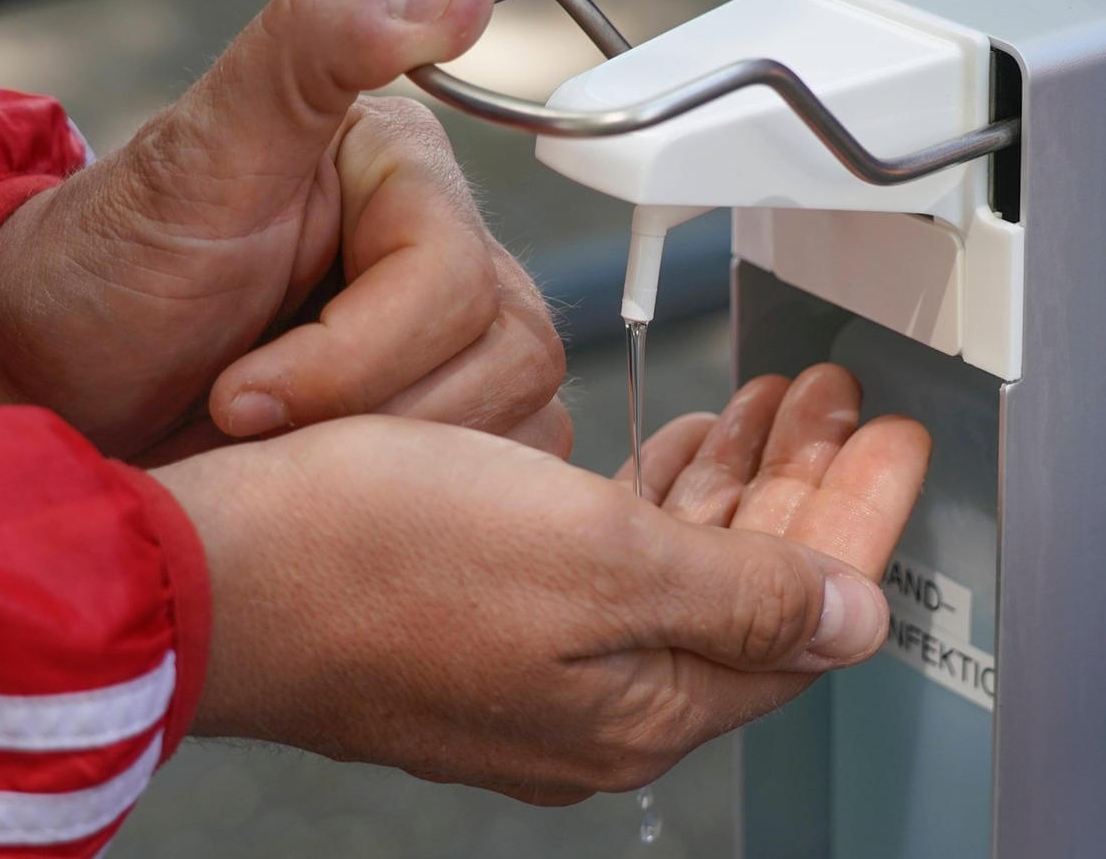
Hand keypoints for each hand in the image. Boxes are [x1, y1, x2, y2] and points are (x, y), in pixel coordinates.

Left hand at [0, 0, 569, 459]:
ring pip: (513, 423)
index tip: (233, 394)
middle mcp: (461, 251)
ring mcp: (468, 346)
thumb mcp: (195, 155)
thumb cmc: (108, 272)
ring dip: (377, 465)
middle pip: (503, 358)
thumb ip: (311, 47)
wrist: (56, 387)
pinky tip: (323, 484)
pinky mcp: (458, 422)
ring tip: (273, 455)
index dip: (348, 357)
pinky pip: (500, 472)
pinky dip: (414, 499)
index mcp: (410, 171)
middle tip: (242, 426)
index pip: (454, 282)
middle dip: (357, 415)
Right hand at [152, 363, 928, 803]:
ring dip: (731, 483)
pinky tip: (666, 451)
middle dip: (805, 486)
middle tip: (837, 400)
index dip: (862, 518)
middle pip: (748, 591)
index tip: (896, 436)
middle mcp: (594, 704)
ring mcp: (534, 666)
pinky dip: (652, 500)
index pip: (805, 617)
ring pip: (678, 571)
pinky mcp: (479, 621)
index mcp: (640, 704)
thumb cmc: (376, 555)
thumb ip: (743, 596)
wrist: (208, 568)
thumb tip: (852, 624)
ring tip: (769, 405)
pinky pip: (606, 563)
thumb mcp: (594, 560)